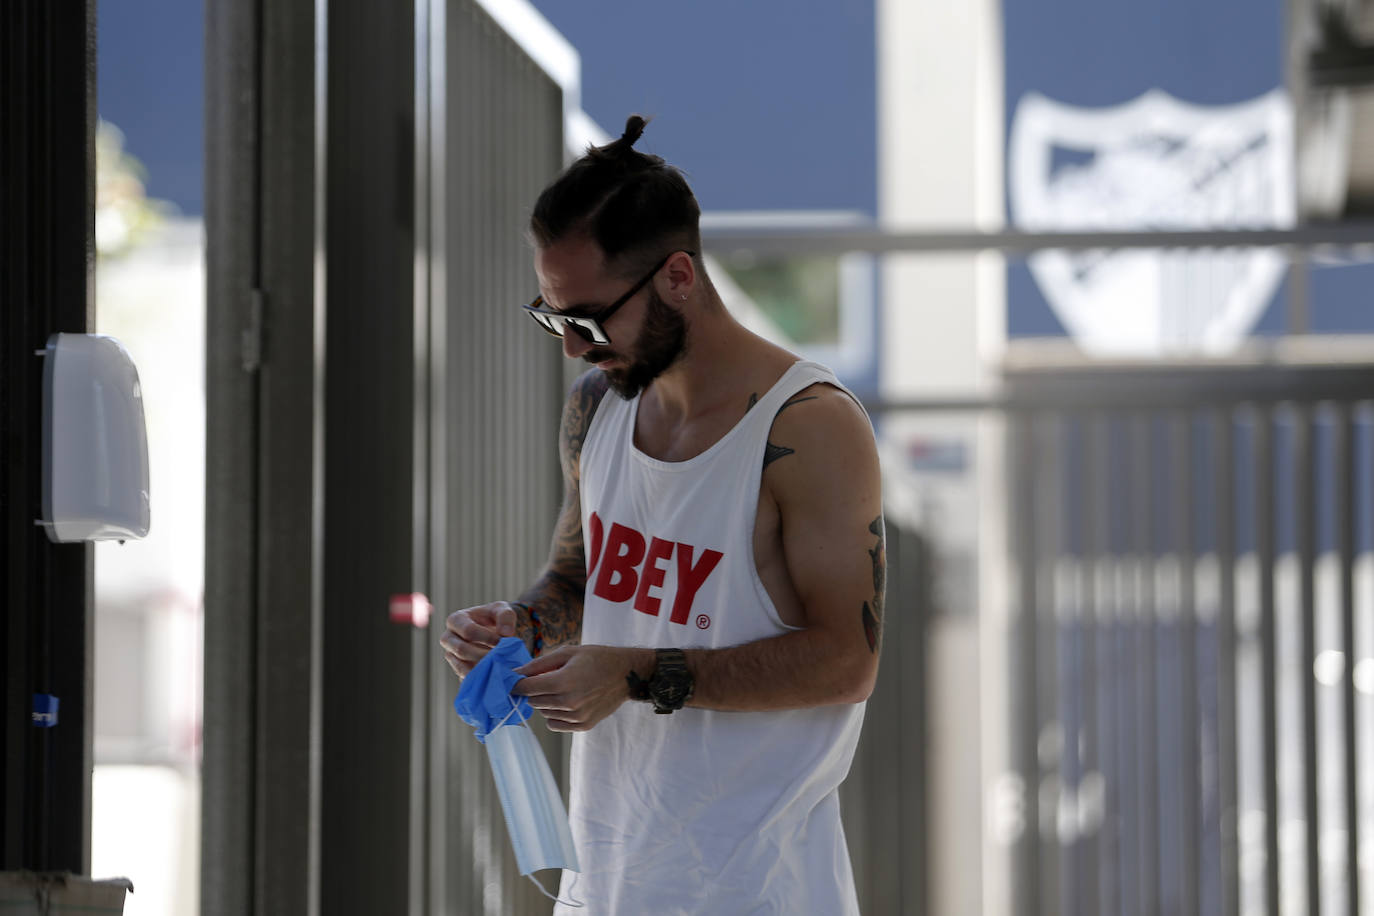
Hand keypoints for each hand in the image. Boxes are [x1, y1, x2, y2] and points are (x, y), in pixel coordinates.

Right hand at [439, 601, 518, 679]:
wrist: (494, 630)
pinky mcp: (458, 670)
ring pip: (461, 667)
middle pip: (461, 650)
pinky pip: (466, 678)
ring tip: (499, 666)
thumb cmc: (495, 617)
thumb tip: (506, 634)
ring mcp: (451, 656)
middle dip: (483, 655)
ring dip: (481, 669)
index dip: (487, 638)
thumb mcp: (502, 610)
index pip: (468, 631)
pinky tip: (494, 674)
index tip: (503, 642)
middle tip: (501, 657)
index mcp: (456, 620)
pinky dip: (481, 678)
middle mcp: (448, 638)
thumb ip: (506, 616)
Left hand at [512, 645, 649, 732]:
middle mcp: (569, 702)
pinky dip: (554, 714)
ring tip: (560, 688)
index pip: (526, 688)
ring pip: (543, 713)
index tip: (514, 679)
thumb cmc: (596, 658)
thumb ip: (539, 664)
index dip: (516, 684)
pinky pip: (554, 724)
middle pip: (533, 701)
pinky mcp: (583, 725)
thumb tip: (515, 672)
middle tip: (542, 680)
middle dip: (532, 691)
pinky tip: (565, 701)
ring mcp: (577, 716)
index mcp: (563, 681)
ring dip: (544, 701)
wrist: (627, 674)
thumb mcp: (568, 652)